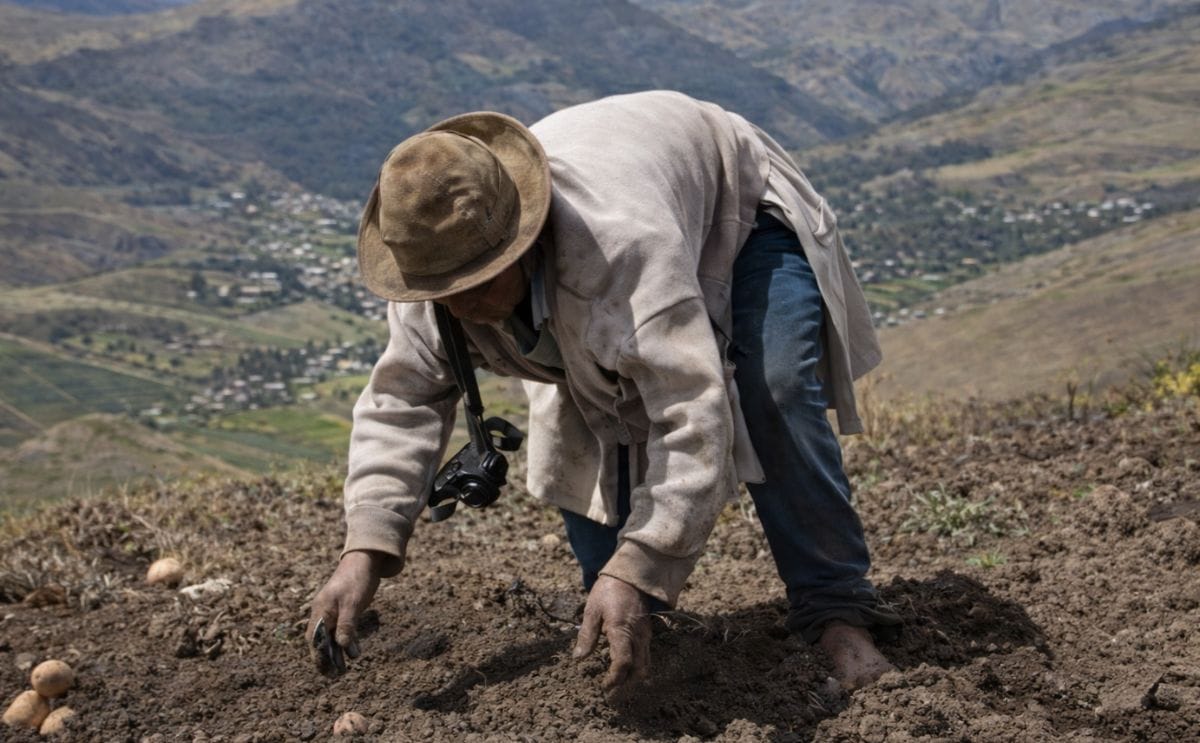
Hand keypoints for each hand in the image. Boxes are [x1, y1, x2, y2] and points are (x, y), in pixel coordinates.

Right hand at [307, 550, 385, 676]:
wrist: (366, 559)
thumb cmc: (358, 579)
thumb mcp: (353, 603)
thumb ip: (347, 625)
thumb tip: (343, 647)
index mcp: (321, 610)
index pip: (315, 638)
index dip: (318, 654)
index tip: (324, 670)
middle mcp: (323, 611)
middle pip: (321, 639)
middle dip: (325, 656)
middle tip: (333, 674)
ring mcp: (333, 610)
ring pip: (331, 635)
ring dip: (336, 651)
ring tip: (343, 669)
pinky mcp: (343, 609)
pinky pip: (341, 629)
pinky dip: (345, 641)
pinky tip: (353, 651)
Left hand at [572, 575, 652, 692]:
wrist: (631, 575)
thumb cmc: (608, 590)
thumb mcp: (592, 610)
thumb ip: (587, 635)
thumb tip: (578, 658)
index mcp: (621, 630)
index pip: (623, 663)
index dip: (614, 679)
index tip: (604, 686)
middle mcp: (638, 636)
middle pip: (639, 670)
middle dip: (626, 686)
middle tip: (611, 695)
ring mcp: (645, 635)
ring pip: (645, 665)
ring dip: (633, 680)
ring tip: (618, 688)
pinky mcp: (647, 633)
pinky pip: (646, 657)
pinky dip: (638, 669)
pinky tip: (626, 672)